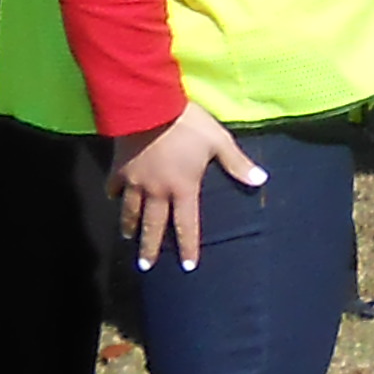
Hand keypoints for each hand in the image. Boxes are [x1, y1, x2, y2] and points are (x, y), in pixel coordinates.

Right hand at [106, 104, 261, 275]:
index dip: (188, 246)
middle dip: (150, 248)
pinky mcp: (119, 169)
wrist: (149, 106)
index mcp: (183, 188)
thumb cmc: (188, 124)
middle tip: (145, 267)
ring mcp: (135, 182)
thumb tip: (261, 181)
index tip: (188, 267)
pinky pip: (113, 187)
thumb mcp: (219, 141)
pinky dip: (112, 194)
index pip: (187, 224)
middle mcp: (157, 191)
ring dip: (130, 226)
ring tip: (128, 237)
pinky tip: (112, 198)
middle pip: (152, 226)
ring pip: (130, 211)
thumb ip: (237, 163)